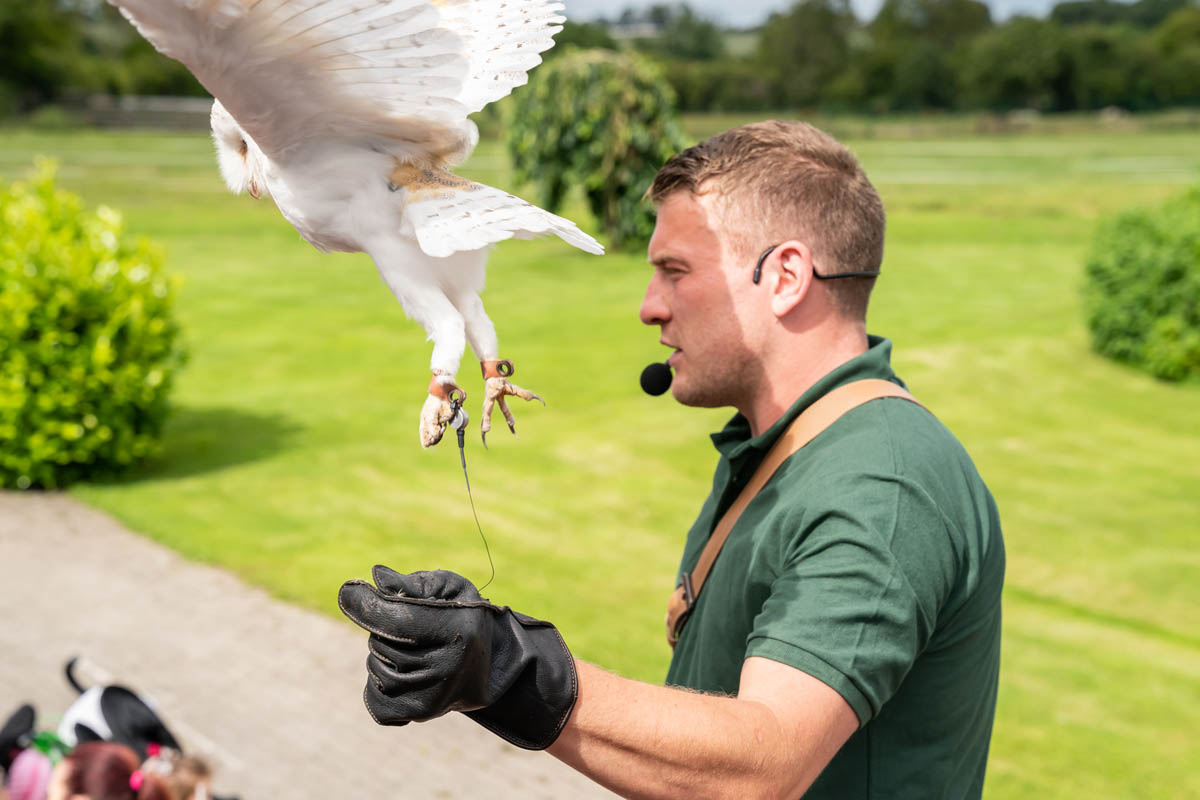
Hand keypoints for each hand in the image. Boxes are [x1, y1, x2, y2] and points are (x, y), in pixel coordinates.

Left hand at [338, 566, 576, 749]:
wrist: (491, 663)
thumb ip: (413, 583)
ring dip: (383, 654)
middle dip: (384, 627)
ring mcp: (433, 697)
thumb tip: (377, 577)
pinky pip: (374, 699)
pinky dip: (378, 683)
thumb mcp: (449, 588)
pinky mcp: (420, 714)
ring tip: (413, 648)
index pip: (398, 620)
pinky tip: (401, 671)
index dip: (367, 603)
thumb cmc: (464, 616)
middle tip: (411, 626)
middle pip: (381, 642)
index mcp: (460, 631)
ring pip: (375, 667)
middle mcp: (448, 669)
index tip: (349, 591)